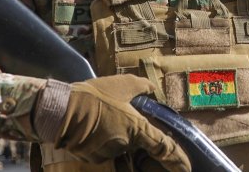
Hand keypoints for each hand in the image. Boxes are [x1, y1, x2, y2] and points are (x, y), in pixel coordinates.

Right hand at [54, 75, 190, 171]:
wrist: (62, 111)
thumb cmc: (94, 96)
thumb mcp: (121, 84)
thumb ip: (141, 86)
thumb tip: (152, 88)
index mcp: (137, 128)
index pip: (163, 147)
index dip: (177, 160)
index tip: (186, 168)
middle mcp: (126, 145)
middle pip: (136, 143)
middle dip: (130, 134)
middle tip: (115, 118)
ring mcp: (109, 154)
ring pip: (118, 146)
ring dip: (113, 136)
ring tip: (99, 118)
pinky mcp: (93, 158)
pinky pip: (101, 150)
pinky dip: (99, 141)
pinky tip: (89, 127)